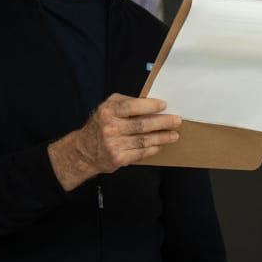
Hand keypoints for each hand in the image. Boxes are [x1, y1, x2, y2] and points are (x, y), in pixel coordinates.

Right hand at [48, 94, 180, 189]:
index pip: (132, 107)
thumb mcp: (107, 107)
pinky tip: (160, 145)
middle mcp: (110, 128)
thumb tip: (152, 104)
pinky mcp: (118, 158)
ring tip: (174, 135)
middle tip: (176, 120)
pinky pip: (141, 153)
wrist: (84, 150)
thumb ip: (126, 103)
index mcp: (107, 111)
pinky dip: (153, 149)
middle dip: (162, 122)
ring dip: (162, 137)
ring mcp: (114, 144)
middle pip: (142, 125)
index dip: (149, 106)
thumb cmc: (100, 125)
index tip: (164, 105)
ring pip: (144, 140)